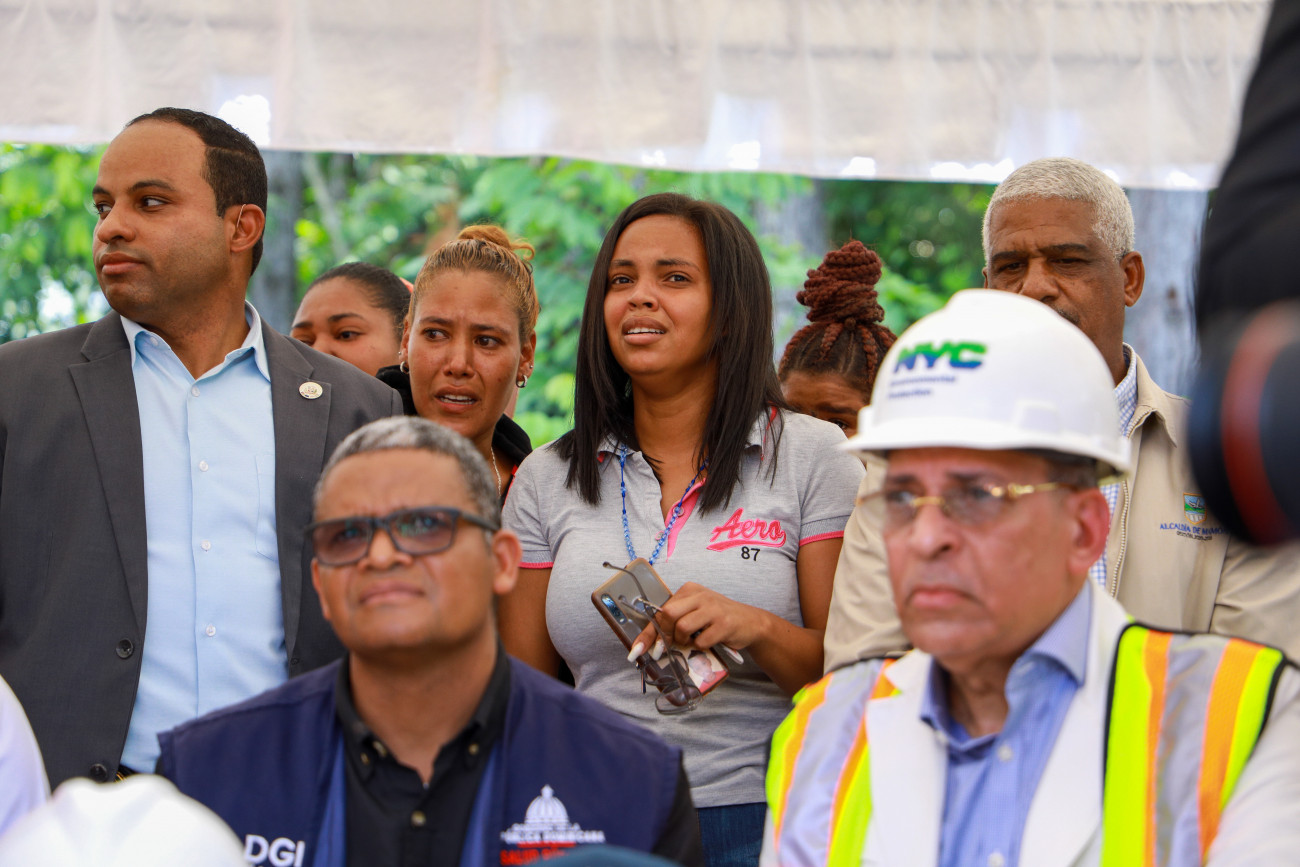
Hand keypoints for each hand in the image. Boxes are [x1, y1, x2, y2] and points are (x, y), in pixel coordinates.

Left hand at [628, 582, 768, 660]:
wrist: (751, 623)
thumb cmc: (718, 619)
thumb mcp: (696, 611)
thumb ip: (677, 619)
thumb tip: (651, 641)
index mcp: (690, 590)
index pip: (661, 609)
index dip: (648, 631)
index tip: (637, 649)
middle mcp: (700, 595)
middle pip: (668, 614)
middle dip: (664, 635)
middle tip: (670, 645)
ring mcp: (713, 609)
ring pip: (682, 628)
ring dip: (683, 641)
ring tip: (693, 641)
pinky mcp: (724, 624)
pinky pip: (700, 641)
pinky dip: (700, 647)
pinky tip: (708, 642)